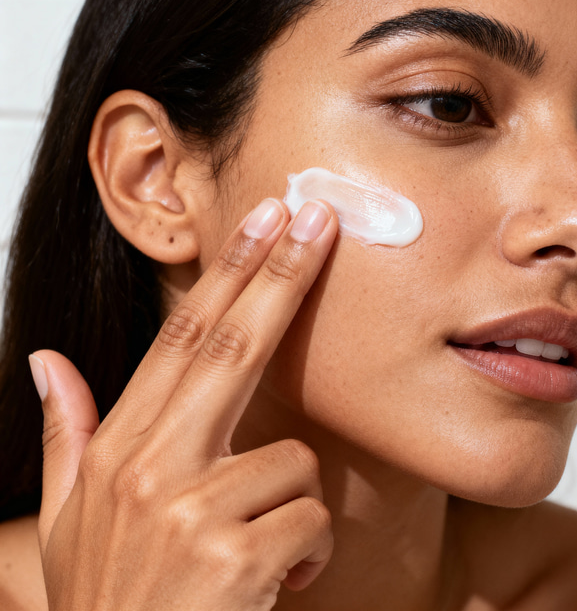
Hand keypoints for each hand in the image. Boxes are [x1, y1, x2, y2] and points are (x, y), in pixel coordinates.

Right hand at [30, 198, 337, 609]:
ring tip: (260, 551)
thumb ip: (64, 437)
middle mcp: (148, 470)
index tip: (262, 221)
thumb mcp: (67, 525)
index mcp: (119, 452)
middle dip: (280, 273)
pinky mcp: (232, 557)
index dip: (228, 273)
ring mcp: (187, 512)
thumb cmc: (110, 604)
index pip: (182, 338)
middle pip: (231, 346)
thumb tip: (46, 363)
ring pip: (293, 459)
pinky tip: (274, 583)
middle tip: (318, 216)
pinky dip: (310, 549)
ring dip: (293, 504)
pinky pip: (312, 517)